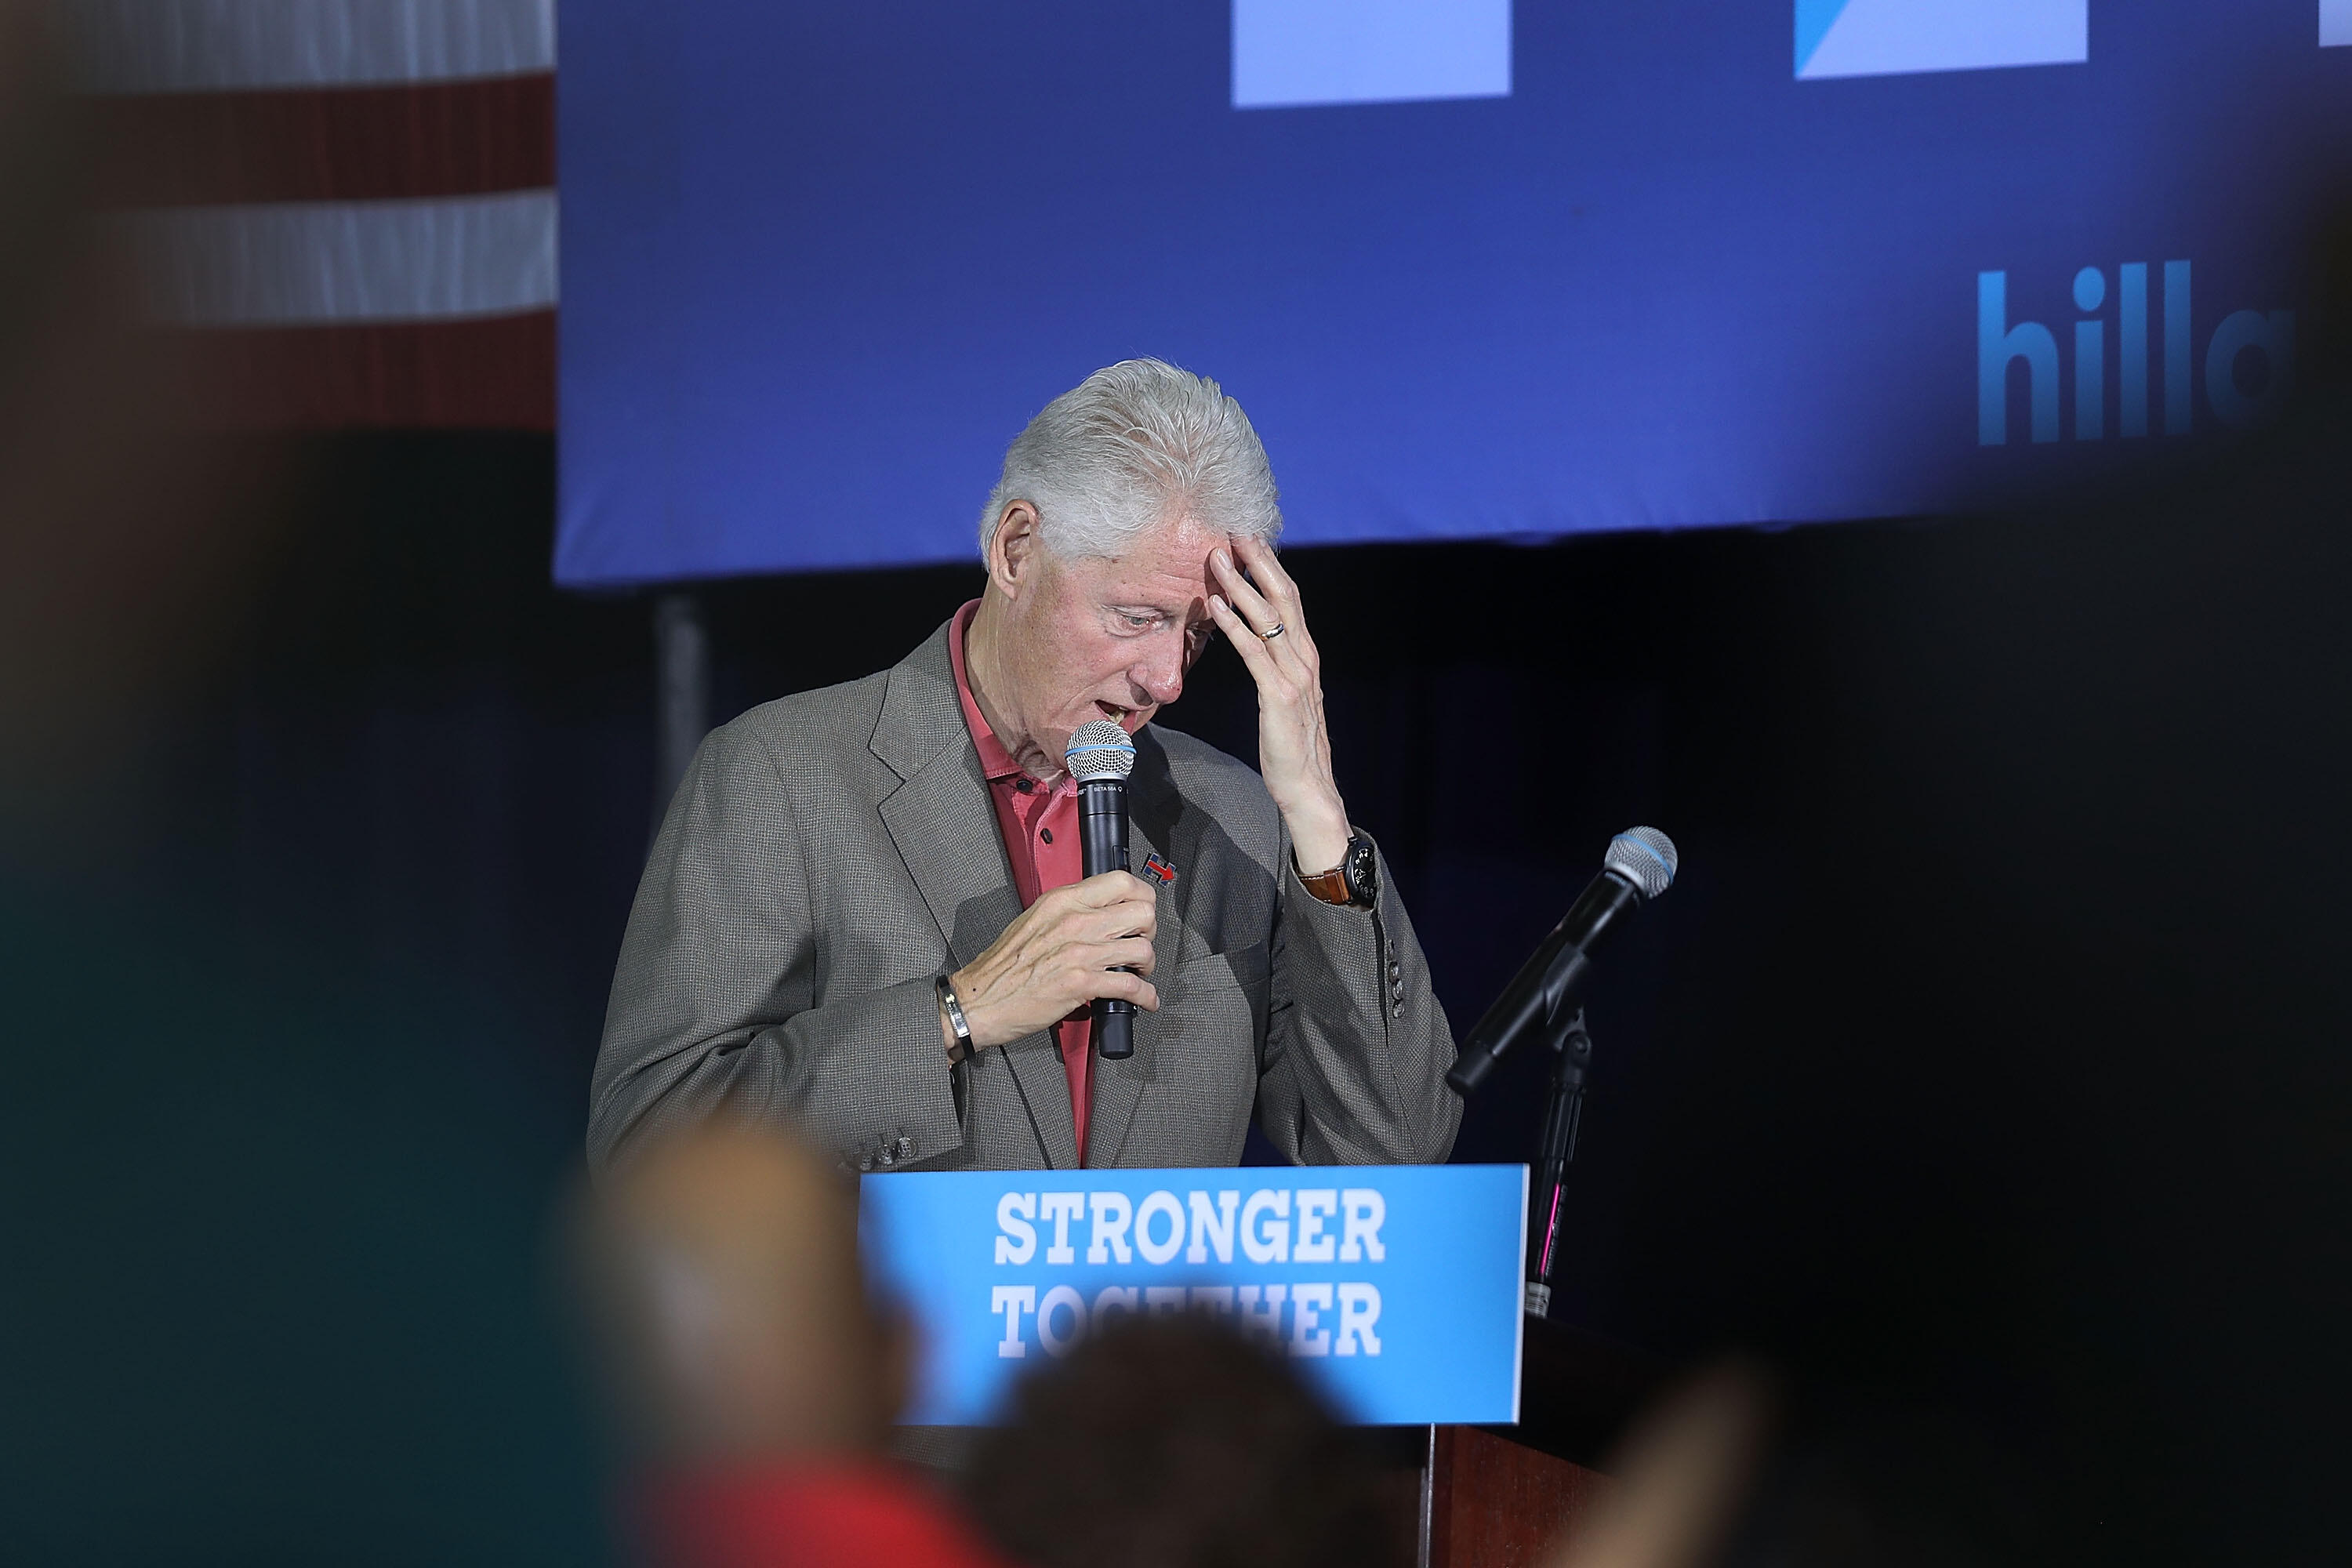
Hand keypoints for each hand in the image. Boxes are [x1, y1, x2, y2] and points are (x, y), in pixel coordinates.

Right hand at [946, 870, 1159, 1052]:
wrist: (979, 999)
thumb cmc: (1003, 965)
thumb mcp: (1034, 919)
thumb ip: (1067, 911)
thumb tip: (1098, 911)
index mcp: (1062, 900)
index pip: (1121, 881)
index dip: (1142, 896)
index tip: (1142, 909)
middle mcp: (1075, 921)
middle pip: (1141, 912)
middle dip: (1149, 930)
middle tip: (1140, 941)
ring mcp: (1080, 952)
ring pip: (1142, 949)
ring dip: (1148, 964)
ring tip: (1139, 971)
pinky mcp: (1081, 984)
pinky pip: (1131, 986)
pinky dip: (1145, 996)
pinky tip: (1144, 999)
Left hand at [1206, 537, 1351, 874]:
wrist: (1309, 787)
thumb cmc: (1292, 746)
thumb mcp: (1285, 697)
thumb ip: (1275, 667)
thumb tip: (1256, 643)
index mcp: (1307, 656)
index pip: (1291, 600)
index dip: (1271, 567)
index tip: (1250, 541)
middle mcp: (1306, 659)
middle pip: (1284, 597)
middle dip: (1260, 562)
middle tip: (1235, 532)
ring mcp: (1295, 676)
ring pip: (1268, 618)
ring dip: (1240, 585)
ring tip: (1217, 559)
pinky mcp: (1278, 696)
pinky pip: (1253, 653)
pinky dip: (1235, 626)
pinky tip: (1216, 607)